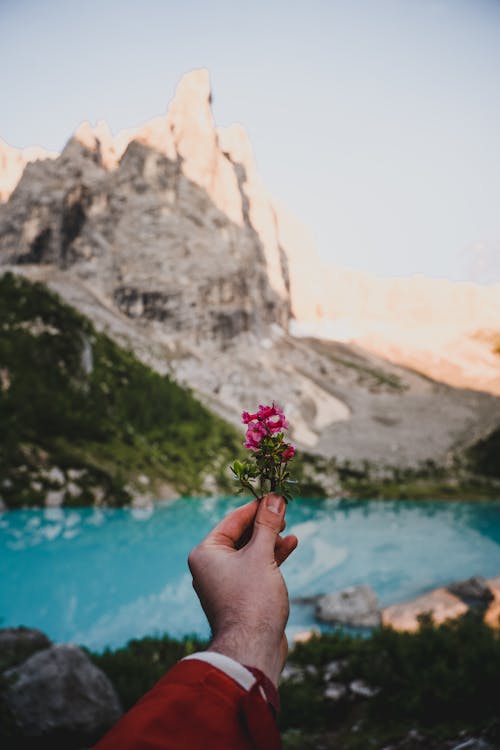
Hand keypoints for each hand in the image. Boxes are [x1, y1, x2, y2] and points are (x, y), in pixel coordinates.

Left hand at [187, 494, 297, 686]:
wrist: (252, 649)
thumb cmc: (252, 600)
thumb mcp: (261, 554)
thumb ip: (267, 525)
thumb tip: (274, 498)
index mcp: (206, 553)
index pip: (233, 520)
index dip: (256, 507)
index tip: (276, 495)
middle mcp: (211, 566)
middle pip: (241, 534)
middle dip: (265, 524)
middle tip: (285, 512)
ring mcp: (225, 582)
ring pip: (250, 551)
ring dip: (271, 540)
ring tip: (291, 532)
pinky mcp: (240, 595)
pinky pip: (255, 567)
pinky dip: (271, 557)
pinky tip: (290, 546)